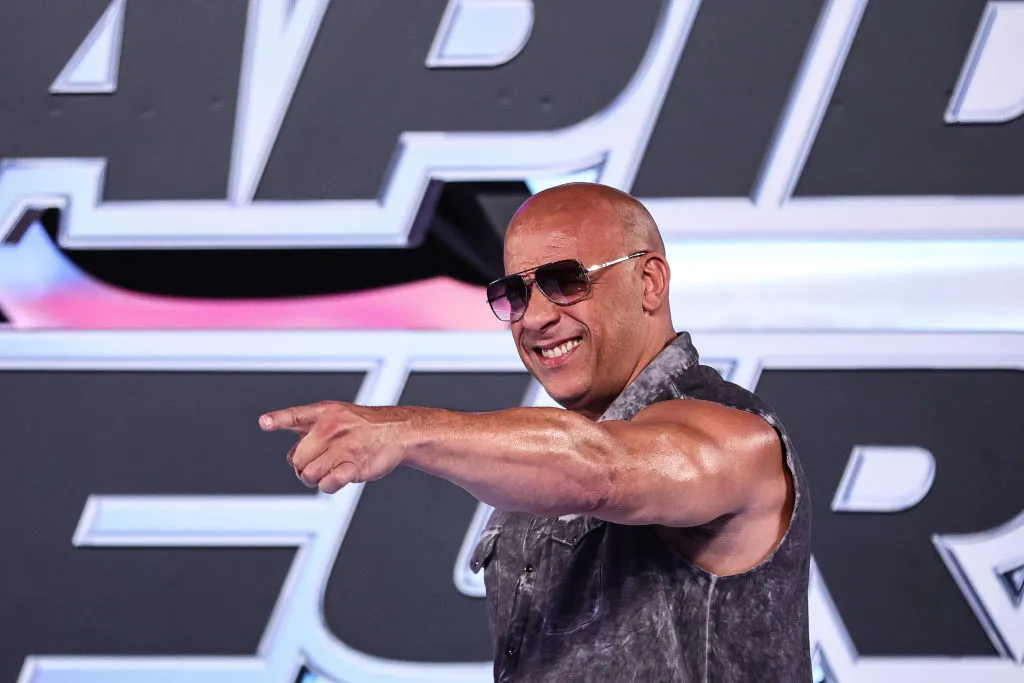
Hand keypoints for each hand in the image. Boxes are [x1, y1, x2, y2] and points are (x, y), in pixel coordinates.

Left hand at [259, 401, 404, 493]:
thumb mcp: (336, 415)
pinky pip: (327, 485)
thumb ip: (309, 430)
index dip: (278, 420)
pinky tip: (340, 476)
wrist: (397, 431)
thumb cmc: (363, 426)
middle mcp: (330, 428)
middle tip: (320, 462)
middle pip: (297, 459)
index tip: (264, 422)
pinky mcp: (353, 465)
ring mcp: (342, 447)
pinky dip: (329, 485)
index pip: (295, 416)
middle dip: (304, 466)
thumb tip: (291, 456)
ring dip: (317, 478)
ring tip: (332, 468)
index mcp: (324, 412)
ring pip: (309, 475)